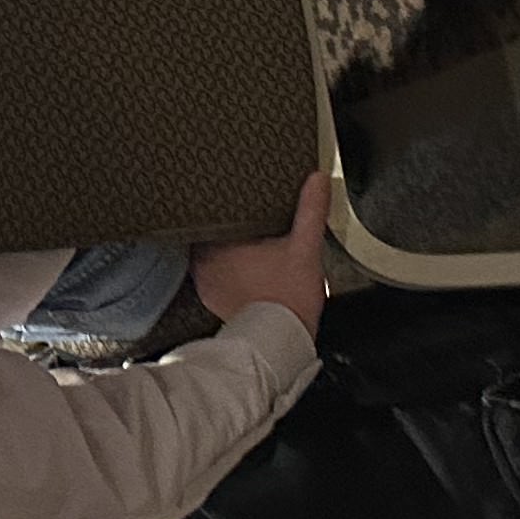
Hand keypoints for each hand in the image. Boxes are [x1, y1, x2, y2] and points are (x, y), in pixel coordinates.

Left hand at [192, 174, 329, 335]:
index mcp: (217, 245)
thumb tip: (316, 179)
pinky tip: (239, 267)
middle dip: (219, 228)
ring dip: (220, 251)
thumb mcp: (305, 248)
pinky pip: (212, 277)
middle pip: (205, 235)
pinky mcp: (212, 300)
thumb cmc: (289, 295)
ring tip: (239, 241)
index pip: (204, 216)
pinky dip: (223, 272)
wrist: (282, 338)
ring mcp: (205, 284)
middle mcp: (203, 264)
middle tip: (236, 217)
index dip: (215, 206)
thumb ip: (309, 211)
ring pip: (207, 257)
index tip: (224, 197)